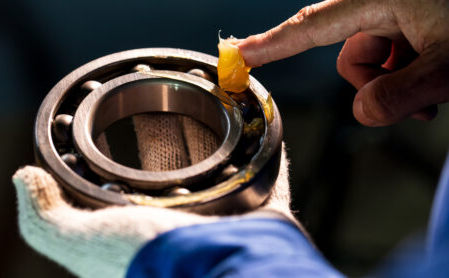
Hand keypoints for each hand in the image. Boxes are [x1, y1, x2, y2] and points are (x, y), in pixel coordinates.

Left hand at [13, 114, 296, 277]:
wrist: (219, 275)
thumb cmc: (152, 262)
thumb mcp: (83, 245)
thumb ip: (44, 221)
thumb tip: (24, 176)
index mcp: (146, 237)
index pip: (132, 199)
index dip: (125, 172)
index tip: (119, 139)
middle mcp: (188, 231)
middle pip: (182, 185)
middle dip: (176, 156)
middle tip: (169, 115)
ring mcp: (229, 222)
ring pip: (225, 178)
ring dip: (221, 152)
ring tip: (213, 115)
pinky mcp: (265, 213)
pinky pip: (268, 176)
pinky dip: (265, 154)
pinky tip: (255, 125)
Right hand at [237, 0, 448, 125]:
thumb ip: (400, 94)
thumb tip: (362, 114)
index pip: (311, 28)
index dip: (272, 45)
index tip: (239, 55)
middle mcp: (383, 2)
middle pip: (350, 56)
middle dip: (378, 83)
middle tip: (417, 96)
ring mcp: (400, 14)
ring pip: (375, 63)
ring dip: (401, 84)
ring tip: (437, 88)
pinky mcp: (414, 24)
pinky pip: (396, 59)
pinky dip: (412, 77)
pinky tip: (439, 77)